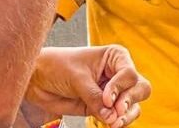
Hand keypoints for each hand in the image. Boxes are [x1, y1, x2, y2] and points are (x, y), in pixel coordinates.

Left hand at [25, 46, 150, 127]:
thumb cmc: (57, 66)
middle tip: (116, 112)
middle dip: (130, 101)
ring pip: (134, 106)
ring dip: (127, 116)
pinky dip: (119, 122)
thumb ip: (94, 97)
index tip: (106, 98)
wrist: (38, 78)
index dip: (120, 88)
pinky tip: (110, 124)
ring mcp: (113, 92)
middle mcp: (117, 73)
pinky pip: (120, 117)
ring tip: (113, 123)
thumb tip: (112, 117)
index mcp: (114, 57)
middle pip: (140, 89)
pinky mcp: (104, 107)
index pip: (129, 74)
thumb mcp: (77, 78)